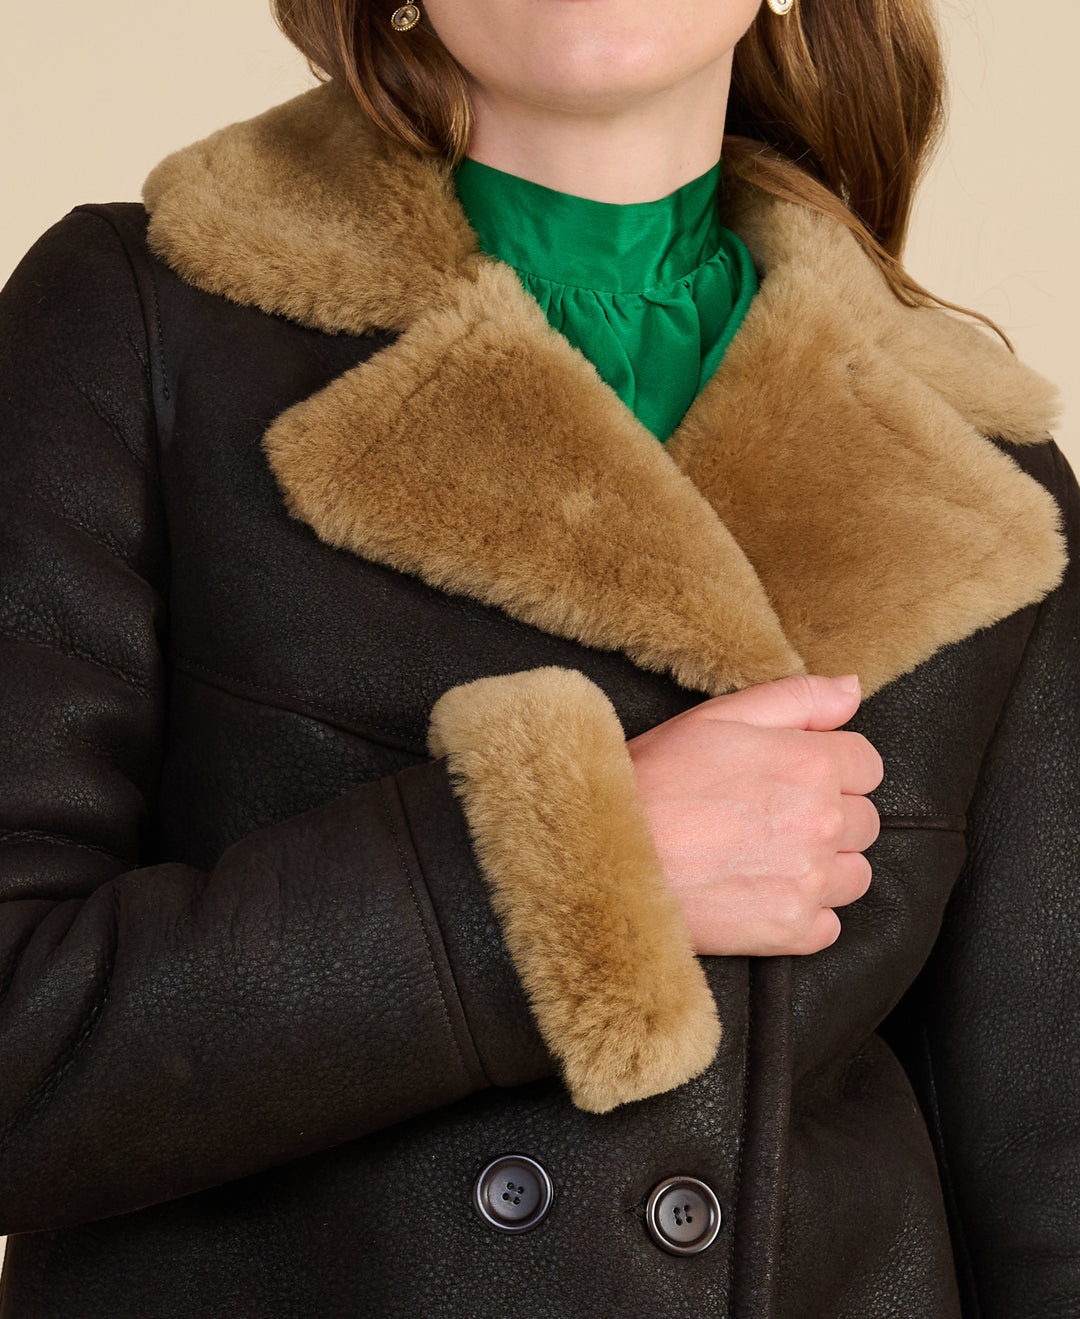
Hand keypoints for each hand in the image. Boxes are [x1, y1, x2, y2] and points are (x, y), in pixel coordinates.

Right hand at [626, 674, 883, 956]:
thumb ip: (797, 697)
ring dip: (825, 866)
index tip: (792, 775)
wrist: (608, 855)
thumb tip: (852, 689)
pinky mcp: (791, 930)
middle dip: (829, 815)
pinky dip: (804, 913)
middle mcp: (822, 823)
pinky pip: (829, 924)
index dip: (831, 766)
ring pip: (855, 874)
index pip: (868, 764)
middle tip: (770, 814)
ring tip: (767, 855)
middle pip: (866, 821)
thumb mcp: (719, 716)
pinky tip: (761, 892)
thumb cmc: (654, 779)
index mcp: (812, 765)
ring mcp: (810, 881)